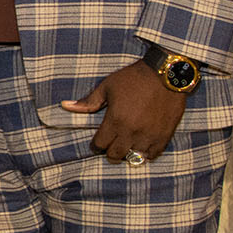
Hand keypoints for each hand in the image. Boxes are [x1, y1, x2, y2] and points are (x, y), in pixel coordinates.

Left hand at [61, 60, 187, 162]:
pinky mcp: (164, 135)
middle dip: (110, 152)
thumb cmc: (133, 78)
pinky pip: (153, 155)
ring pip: (134, 157)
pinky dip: (146, 153)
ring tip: (127, 145)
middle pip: (115, 155)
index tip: (97, 142)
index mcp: (115, 120)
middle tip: (110, 145)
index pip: (100, 145)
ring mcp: (149, 135)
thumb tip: (65, 106)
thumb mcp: (107, 87)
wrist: (166, 74)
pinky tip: (142, 146)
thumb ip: (88, 101)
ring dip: (128, 153)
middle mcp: (131, 131)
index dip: (96, 145)